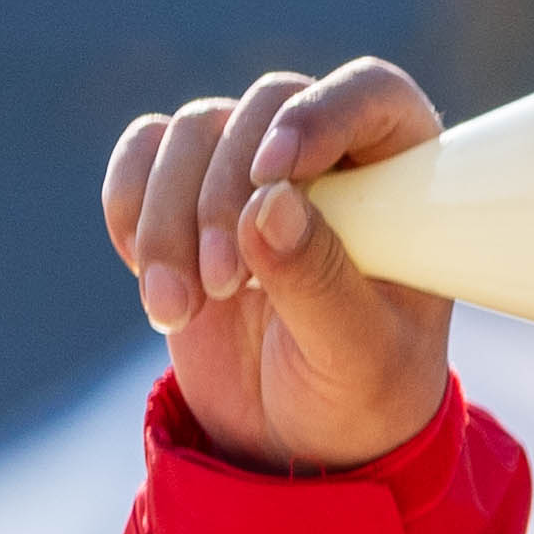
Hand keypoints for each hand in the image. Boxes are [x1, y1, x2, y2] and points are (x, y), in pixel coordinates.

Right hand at [102, 57, 453, 474]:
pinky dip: (130, 210)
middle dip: (225, 195)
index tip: (274, 171)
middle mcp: (329, 152)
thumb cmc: (359, 393)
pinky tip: (153, 279)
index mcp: (404, 176)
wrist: (297, 441)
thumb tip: (271, 204)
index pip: (370, 93)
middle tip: (224, 286)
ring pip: (192, 133)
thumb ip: (319, 281)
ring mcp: (251, 165)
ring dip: (170, 220)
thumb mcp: (354, 355)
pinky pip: (142, 156)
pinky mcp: (186, 189)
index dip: (319, 113)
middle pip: (260, 108)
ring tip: (178, 310)